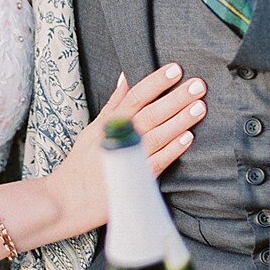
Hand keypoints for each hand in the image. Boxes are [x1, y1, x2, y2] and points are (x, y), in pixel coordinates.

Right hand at [52, 64, 207, 232]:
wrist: (69, 200)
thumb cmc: (82, 163)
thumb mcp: (93, 128)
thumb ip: (113, 105)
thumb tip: (125, 78)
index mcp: (110, 123)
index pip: (136, 96)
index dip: (156, 82)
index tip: (175, 69)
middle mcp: (119, 138)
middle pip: (151, 113)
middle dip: (175, 98)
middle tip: (198, 85)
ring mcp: (128, 159)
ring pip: (158, 135)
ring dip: (180, 120)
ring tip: (199, 107)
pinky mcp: (135, 180)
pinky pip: (158, 162)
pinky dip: (172, 150)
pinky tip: (188, 138)